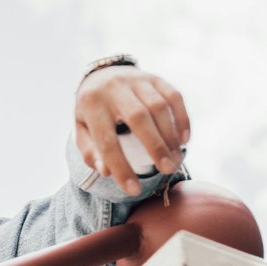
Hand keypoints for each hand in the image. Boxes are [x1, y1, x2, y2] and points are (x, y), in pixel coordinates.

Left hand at [75, 65, 190, 197]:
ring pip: (159, 106)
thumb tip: (106, 171)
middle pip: (139, 117)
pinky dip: (182, 118)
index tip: (133, 190)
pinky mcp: (155, 77)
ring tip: (175, 160)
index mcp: (92, 104)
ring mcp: (137, 79)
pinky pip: (173, 96)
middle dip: (155, 146)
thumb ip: (90, 153)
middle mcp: (115, 87)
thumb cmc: (92, 113)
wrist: (101, 75)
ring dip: (170, 136)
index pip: (107, 141)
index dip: (121, 167)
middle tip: (167, 170)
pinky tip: (184, 139)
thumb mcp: (82, 131)